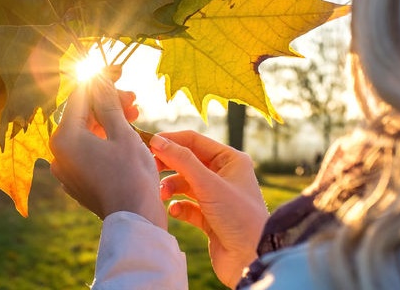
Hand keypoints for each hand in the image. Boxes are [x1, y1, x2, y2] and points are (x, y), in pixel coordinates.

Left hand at [49, 76, 165, 228]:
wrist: (135, 220)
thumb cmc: (131, 175)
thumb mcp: (122, 133)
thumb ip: (107, 103)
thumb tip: (98, 78)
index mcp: (64, 138)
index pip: (80, 96)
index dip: (100, 80)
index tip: (117, 70)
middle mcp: (58, 153)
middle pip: (81, 114)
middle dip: (107, 102)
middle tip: (133, 97)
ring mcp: (66, 169)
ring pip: (86, 133)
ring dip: (108, 120)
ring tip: (134, 114)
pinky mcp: (77, 180)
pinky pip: (88, 151)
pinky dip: (104, 139)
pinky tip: (124, 134)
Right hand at [151, 131, 268, 288]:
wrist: (251, 258)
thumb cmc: (238, 216)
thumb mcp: (209, 184)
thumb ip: (182, 161)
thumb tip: (157, 141)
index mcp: (231, 160)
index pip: (195, 141)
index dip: (171, 141)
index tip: (148, 144)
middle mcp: (225, 176)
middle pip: (188, 162)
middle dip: (169, 165)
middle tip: (150, 168)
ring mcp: (217, 197)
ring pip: (185, 184)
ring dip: (171, 187)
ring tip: (162, 194)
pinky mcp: (210, 218)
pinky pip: (188, 206)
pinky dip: (178, 207)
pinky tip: (174, 211)